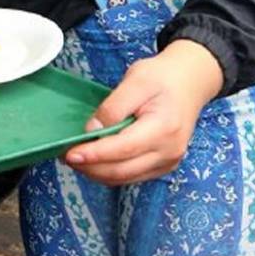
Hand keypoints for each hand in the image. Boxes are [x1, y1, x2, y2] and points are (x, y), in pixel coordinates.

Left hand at [64, 39, 223, 185]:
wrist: (189, 82)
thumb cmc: (162, 78)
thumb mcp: (135, 81)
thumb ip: (113, 107)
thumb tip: (92, 130)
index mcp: (163, 129)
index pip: (122, 149)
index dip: (94, 154)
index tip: (70, 153)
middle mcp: (169, 151)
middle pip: (122, 170)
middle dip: (90, 167)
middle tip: (65, 156)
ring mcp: (168, 161)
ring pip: (125, 177)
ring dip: (97, 173)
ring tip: (76, 160)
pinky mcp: (163, 164)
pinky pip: (132, 175)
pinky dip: (110, 172)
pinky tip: (94, 161)